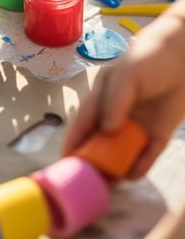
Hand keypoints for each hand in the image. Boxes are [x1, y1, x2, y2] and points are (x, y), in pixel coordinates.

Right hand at [62, 0, 184, 177]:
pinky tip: (133, 175)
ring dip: (115, 169)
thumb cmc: (148, 57)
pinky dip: (139, 167)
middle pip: (98, 144)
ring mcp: (136, 126)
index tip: (65, 162)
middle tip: (87, 179)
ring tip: (109, 183)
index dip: (72, 142)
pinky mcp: (157, 134)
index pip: (82, 124)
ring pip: (121, 154)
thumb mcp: (126, 74)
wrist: (183, 55)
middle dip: (92, 162)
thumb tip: (107, 130)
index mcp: (100, 99)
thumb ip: (114, 100)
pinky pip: (146, 156)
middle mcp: (115, 116)